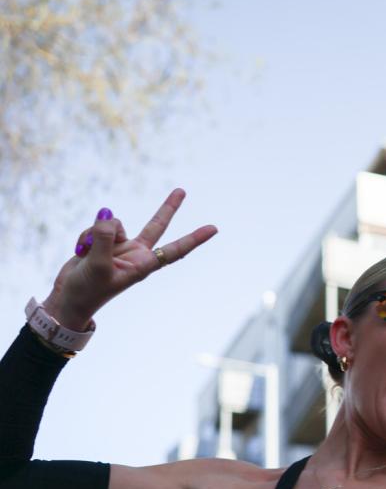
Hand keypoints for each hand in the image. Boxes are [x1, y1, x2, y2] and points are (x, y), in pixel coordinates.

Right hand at [43, 188, 216, 328]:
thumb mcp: (97, 265)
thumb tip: (108, 213)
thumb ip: (104, 237)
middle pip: (157, 226)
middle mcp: (136, 253)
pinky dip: (86, 236)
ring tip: (87, 254)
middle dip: (168, 207)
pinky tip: (80, 251)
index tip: (214, 229)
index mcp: (143, 265)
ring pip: (113, 223)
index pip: (175, 250)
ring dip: (95, 234)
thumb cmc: (88, 290)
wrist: (69, 297)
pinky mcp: (103, 241)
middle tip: (182, 190)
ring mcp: (120, 246)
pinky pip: (97, 226)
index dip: (194, 239)